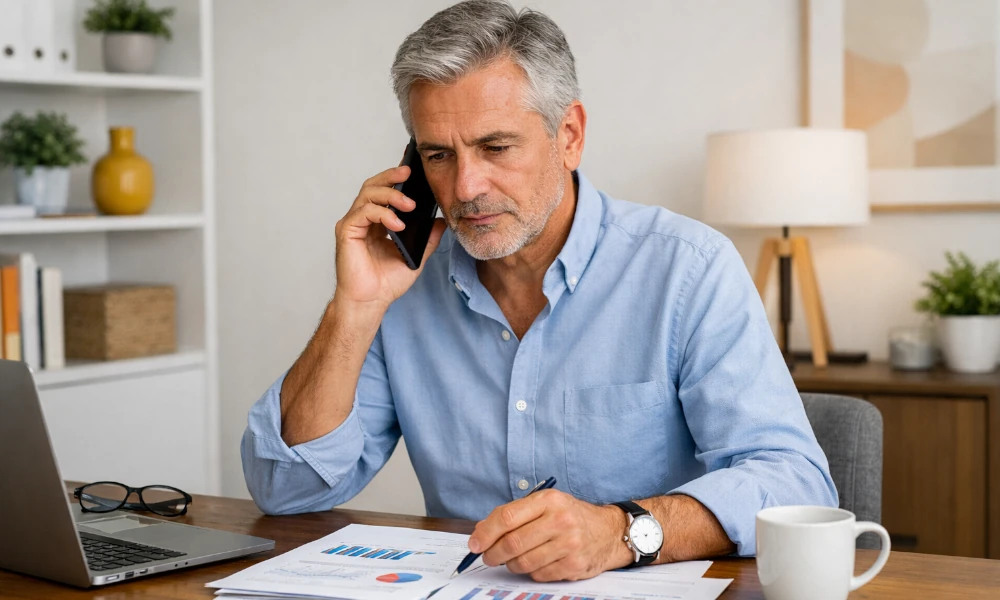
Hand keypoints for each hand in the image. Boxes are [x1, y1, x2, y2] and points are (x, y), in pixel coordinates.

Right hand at [333, 166, 446, 310]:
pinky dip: (382, 214)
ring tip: (409, 204)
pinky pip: (363, 212)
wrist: (371, 302)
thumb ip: (427, 238)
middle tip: (409, 173)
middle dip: (391, 176)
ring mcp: (353, 224)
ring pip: (367, 194)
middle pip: (373, 185)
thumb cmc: (386, 282)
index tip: (414, 170)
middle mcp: (362, 219)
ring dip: (390, 195)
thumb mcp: (415, 256)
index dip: (396, 178)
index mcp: (377, 222)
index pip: (384, 192)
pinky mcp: (347, 232)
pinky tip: (397, 223)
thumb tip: (442, 221)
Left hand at [468, 489, 631, 581]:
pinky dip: (530, 571)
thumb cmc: (571, 516)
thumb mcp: (546, 504)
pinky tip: (536, 562)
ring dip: (510, 564)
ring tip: (512, 558)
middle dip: (492, 553)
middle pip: (512, 543)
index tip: (474, 543)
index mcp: (549, 500)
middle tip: (487, 556)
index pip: (507, 517)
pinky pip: (538, 574)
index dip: (485, 533)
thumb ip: (515, 514)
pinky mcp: (573, 565)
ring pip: (522, 562)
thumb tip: (481, 532)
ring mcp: (568, 544)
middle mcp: (560, 520)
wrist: (608, 531)